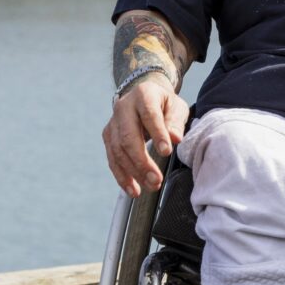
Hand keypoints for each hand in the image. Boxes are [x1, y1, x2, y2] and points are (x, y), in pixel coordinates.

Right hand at [103, 75, 190, 197]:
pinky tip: (133, 189)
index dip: (157, 134)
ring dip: (133, 173)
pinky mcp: (108, 136)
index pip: (149, 115)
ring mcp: (113, 123)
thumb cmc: (163, 104)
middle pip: (128, 137)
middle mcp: (123, 108)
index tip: (167, 152)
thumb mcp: (176, 106)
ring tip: (150, 186)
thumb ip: (175, 122)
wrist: (143, 95)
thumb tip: (175, 139)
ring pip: (118, 151)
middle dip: (142, 161)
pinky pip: (112, 159)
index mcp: (143, 95)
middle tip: (156, 179)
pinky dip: (122, 176)